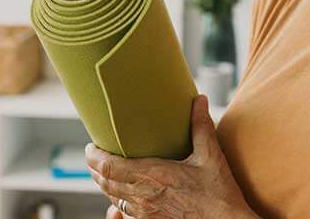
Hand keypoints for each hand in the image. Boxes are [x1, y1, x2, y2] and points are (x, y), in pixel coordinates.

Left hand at [87, 93, 257, 218]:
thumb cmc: (218, 194)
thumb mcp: (211, 156)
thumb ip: (201, 126)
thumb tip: (199, 100)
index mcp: (152, 176)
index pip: (109, 167)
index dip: (94, 157)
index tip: (91, 147)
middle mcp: (143, 197)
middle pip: (105, 183)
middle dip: (95, 169)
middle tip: (94, 155)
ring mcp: (145, 214)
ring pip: (112, 199)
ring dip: (105, 185)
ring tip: (104, 173)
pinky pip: (125, 215)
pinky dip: (116, 205)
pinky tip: (119, 202)